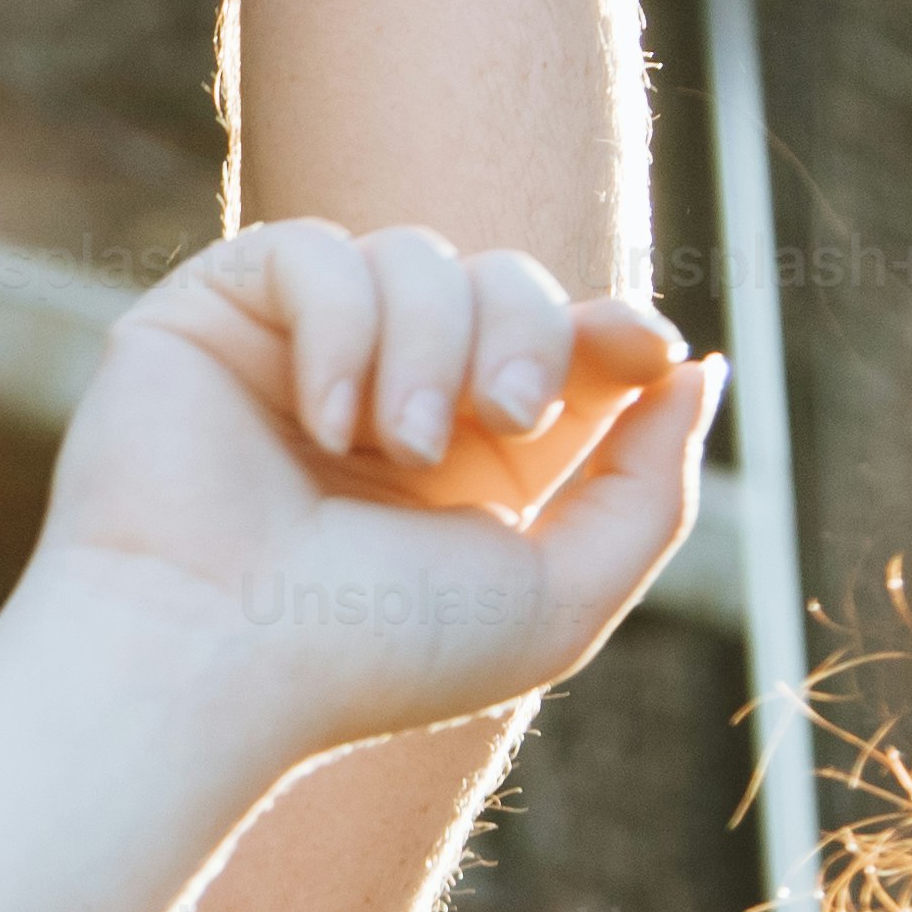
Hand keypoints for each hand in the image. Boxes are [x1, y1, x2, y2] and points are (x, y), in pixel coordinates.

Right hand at [27, 223, 716, 772]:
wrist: (213, 660)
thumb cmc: (373, 650)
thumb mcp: (558, 597)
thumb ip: (648, 489)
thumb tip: (697, 367)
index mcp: (469, 462)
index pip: (562, 343)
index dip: (613, 326)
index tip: (641, 346)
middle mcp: (386, 396)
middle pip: (505, 282)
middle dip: (526, 336)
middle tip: (498, 420)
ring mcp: (297, 350)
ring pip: (415, 257)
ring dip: (430, 346)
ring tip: (394, 447)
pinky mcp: (214, 314)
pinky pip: (311, 250)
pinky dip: (342, 326)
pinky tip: (323, 422)